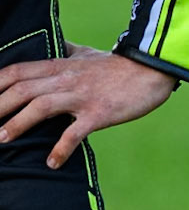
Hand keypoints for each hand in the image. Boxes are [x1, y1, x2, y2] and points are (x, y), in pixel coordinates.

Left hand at [0, 47, 175, 168]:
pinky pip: (75, 132)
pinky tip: (52, 163)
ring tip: (2, 140)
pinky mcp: (99, 113)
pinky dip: (61, 148)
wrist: (152, 71)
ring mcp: (82, 96)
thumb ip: (68, 52)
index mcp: (61, 65)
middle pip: (22, 90)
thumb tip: (56, 47)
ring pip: (41, 107)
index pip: (18, 71)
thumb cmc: (119, 65)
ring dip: (18, 123)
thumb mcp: (88, 54)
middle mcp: (66, 79)